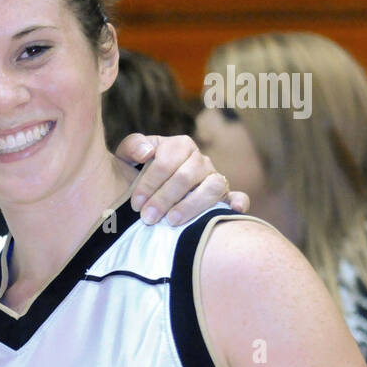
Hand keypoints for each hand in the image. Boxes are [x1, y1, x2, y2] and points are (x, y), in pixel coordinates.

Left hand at [114, 133, 249, 225]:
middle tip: (148, 217)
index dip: (149, 183)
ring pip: (213, 187)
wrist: (150, 187)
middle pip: (186, 177)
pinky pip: (238, 196)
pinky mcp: (225, 195)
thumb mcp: (128, 156)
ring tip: (172, 221)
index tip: (135, 204)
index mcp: (180, 146)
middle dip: (164, 199)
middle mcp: (200, 160)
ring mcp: (215, 177)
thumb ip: (132, 146)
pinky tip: (232, 210)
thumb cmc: (139, 170)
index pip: (166, 162)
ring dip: (192, 205)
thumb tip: (146, 153)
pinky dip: (238, 202)